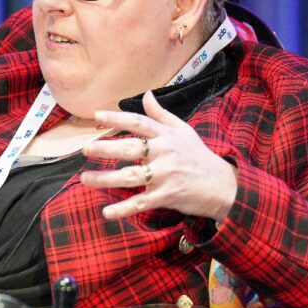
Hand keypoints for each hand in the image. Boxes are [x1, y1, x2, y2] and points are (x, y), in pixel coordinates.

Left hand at [80, 90, 236, 222]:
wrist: (223, 186)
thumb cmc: (199, 158)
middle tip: (85, 149)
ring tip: (85, 178)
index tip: (96, 116)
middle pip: (130, 148)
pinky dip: (124, 209)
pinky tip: (106, 212)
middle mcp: (165, 153)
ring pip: (130, 176)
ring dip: (105, 179)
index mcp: (167, 136)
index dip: (116, 118)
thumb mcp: (184, 132)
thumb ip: (162, 115)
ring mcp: (165, 175)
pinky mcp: (167, 196)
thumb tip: (147, 95)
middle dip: (105, 148)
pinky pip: (141, 202)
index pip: (138, 123)